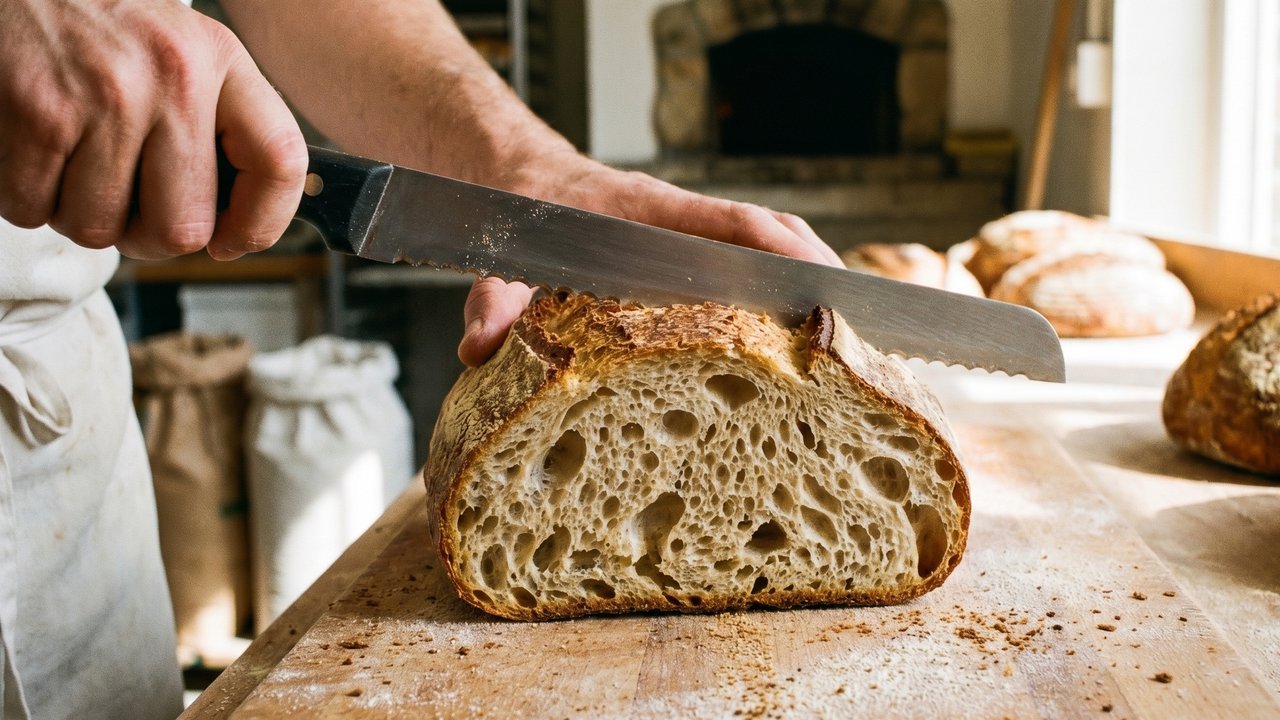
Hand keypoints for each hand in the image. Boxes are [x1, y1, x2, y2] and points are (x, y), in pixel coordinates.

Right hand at [0, 0, 306, 259]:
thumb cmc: (102, 23)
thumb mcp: (183, 50)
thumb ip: (217, 123)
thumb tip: (232, 221)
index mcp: (219, 60)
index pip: (280, 162)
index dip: (261, 223)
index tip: (231, 242)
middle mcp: (174, 77)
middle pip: (182, 229)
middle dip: (147, 236)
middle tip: (126, 203)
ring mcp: (106, 96)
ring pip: (100, 229)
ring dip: (79, 213)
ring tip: (73, 161)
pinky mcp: (39, 112)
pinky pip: (34, 208)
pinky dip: (28, 197)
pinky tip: (36, 152)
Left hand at [457, 156, 841, 365]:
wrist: (515, 182)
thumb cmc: (519, 213)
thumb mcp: (498, 255)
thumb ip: (493, 296)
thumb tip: (481, 345)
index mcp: (646, 211)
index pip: (730, 221)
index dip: (780, 248)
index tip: (818, 278)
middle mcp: (676, 220)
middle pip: (767, 231)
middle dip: (815, 268)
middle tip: (856, 323)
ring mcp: (685, 234)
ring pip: (762, 245)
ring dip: (804, 279)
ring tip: (842, 336)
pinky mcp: (683, 253)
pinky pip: (743, 261)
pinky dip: (776, 287)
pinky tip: (790, 335)